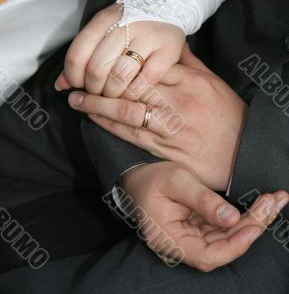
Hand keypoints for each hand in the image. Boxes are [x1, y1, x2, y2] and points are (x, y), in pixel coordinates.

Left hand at [55, 3, 184, 97]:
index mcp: (104, 19)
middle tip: (98, 93)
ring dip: (112, 94)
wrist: (169, 4)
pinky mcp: (168, 51)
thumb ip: (81, 56)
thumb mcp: (103, 31)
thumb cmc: (131, 24)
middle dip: (93, 89)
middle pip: (97, 68)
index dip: (73, 76)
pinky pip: (145, 81)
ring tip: (114, 94)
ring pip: (120, 77)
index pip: (77, 54)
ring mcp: (148, 37)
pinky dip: (134, 93)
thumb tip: (62, 84)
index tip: (77, 85)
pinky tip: (132, 93)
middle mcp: (125, 26)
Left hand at [68, 44, 246, 190]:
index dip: (119, 62)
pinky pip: (131, 134)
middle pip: (131, 86)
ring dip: (97, 104)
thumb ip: (189, 62)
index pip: (147, 66)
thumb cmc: (229, 115)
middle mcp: (177, 102)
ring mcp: (170, 126)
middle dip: (100, 82)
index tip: (101, 58)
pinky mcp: (164, 148)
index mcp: (190, 81)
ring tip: (76, 99)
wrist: (242, 152)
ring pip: (126, 110)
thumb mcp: (213, 82)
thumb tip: (172, 43)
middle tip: (77, 79)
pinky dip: (109, 125)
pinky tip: (94, 117)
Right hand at [120, 162, 288, 270]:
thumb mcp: (177, 180)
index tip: (256, 225)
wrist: (138, 174)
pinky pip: (221, 228)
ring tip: (272, 201)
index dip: (236, 244)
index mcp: (169, 239)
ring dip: (251, 221)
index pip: (207, 255)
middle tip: (273, 203)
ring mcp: (188, 238)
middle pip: (222, 247)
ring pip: (225, 238)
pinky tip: (258, 205)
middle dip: (251, 226)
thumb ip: (203, 200)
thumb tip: (232, 218)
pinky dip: (241, 217)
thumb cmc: (152, 177)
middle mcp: (180, 245)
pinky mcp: (195, 229)